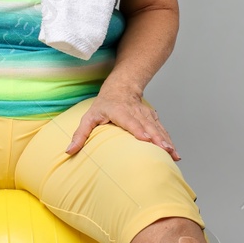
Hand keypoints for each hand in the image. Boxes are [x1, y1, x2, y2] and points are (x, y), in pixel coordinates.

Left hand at [65, 92, 180, 159]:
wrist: (122, 87)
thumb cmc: (103, 105)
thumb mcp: (89, 117)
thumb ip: (80, 135)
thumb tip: (69, 151)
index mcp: (119, 111)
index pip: (130, 121)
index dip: (139, 130)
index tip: (146, 140)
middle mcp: (135, 112)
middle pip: (148, 126)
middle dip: (158, 139)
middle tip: (166, 151)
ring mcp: (146, 115)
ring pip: (157, 129)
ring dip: (166, 142)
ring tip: (173, 155)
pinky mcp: (153, 119)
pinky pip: (162, 130)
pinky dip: (169, 141)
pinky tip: (174, 152)